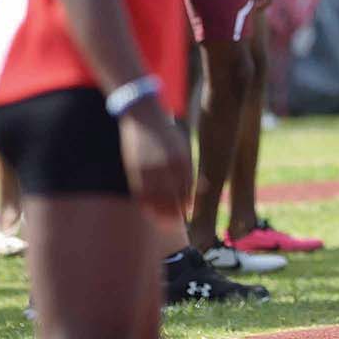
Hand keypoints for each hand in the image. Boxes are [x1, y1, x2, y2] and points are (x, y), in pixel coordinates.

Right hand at [117, 100, 192, 222]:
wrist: (143, 116)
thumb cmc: (166, 133)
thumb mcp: (183, 148)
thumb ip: (191, 169)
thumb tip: (203, 188)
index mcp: (182, 160)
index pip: (188, 189)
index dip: (189, 203)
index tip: (189, 212)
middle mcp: (167, 166)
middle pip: (174, 197)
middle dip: (177, 212)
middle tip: (179, 221)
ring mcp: (150, 168)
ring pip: (157, 199)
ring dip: (162, 213)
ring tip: (166, 222)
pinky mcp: (135, 169)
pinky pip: (142, 194)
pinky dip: (147, 206)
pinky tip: (151, 212)